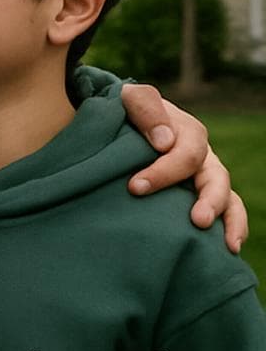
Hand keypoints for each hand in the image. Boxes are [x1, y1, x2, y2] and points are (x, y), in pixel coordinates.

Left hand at [122, 83, 247, 251]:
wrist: (121, 121)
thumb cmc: (124, 110)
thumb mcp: (129, 99)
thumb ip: (144, 107)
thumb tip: (163, 142)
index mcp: (188, 132)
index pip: (185, 155)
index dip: (163, 172)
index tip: (135, 187)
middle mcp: (202, 157)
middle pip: (217, 178)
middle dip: (210, 201)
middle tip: (198, 221)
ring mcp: (204, 178)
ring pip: (228, 199)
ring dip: (230, 221)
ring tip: (229, 246)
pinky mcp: (197, 196)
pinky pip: (223, 213)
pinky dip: (229, 229)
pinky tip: (224, 251)